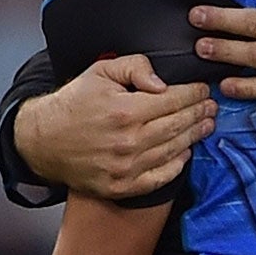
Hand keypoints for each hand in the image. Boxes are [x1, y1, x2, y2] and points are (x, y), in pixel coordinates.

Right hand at [13, 55, 215, 198]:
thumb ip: (134, 68)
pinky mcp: (121, 186)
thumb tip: (162, 84)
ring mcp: (125, 167)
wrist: (44, 141)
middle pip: (178, 125)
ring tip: (205, 125)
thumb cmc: (73, 105)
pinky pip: (159, 177)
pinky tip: (185, 153)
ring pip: (173, 150)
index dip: (193, 94)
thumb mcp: (100, 72)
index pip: (173, 100)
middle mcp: (128, 142)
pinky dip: (177, 165)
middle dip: (199, 113)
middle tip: (211, 107)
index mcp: (124, 111)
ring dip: (194, 136)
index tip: (203, 90)